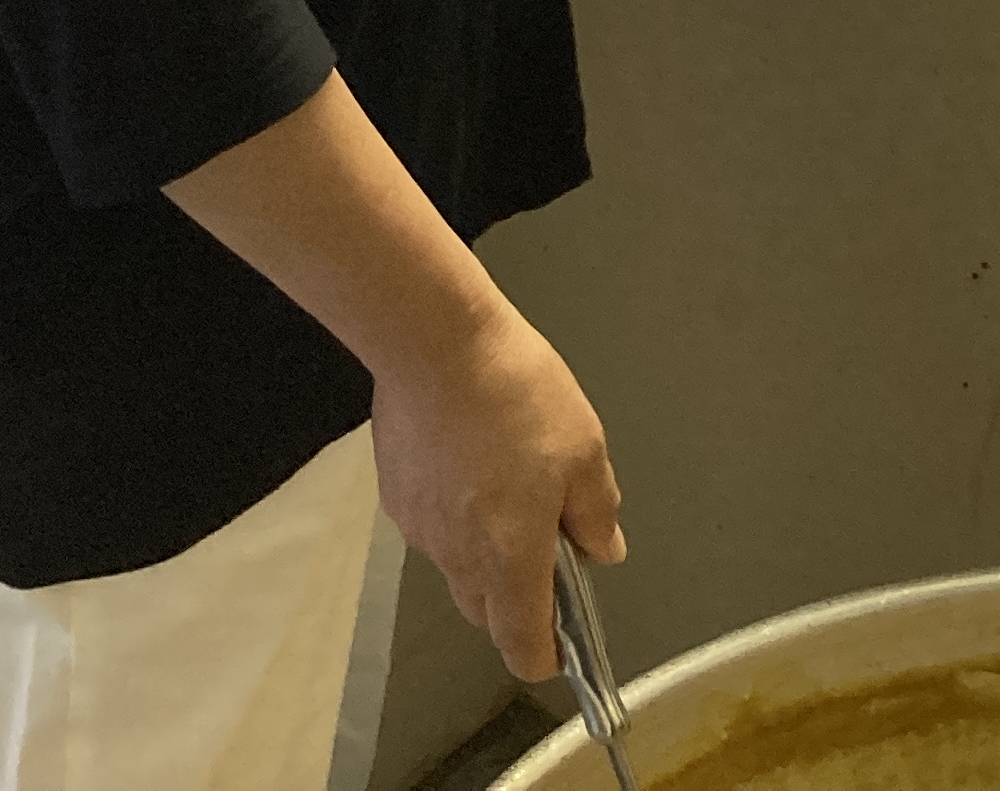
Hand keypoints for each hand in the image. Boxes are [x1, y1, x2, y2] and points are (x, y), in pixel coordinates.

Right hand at [367, 303, 623, 683]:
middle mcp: (458, 556)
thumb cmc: (516, 394)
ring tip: (511, 485)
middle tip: (547, 545)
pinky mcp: (396, 495)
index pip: (521, 644)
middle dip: (518, 600)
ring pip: (458, 567)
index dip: (544, 656)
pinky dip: (456, 514)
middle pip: (486, 611)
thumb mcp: (585, 450)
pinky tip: (473, 460)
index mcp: (509, 556)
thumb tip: (603, 549)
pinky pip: (434, 527)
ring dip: (486, 551)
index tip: (563, 647)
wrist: (435, 343)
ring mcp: (420, 528)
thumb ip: (596, 513)